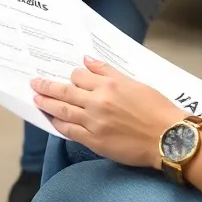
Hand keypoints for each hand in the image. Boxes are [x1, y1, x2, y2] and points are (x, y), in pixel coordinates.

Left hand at [33, 57, 183, 169]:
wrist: (167, 138)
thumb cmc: (156, 109)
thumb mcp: (134, 82)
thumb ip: (108, 71)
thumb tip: (87, 60)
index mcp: (108, 85)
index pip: (80, 75)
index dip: (73, 76)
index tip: (69, 78)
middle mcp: (97, 102)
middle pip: (65, 92)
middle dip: (47, 87)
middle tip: (34, 83)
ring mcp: (93, 123)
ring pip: (63, 111)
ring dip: (47, 104)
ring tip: (36, 99)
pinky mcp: (94, 141)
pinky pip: (70, 131)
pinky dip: (59, 124)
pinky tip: (53, 120)